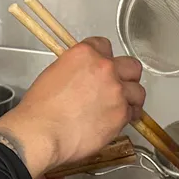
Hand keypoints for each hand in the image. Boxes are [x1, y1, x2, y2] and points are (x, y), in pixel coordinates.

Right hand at [0, 38, 143, 178]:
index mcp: (86, 54)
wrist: (43, 132)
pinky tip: (117, 119)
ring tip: (120, 105)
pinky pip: (132, 112)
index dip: (103, 57)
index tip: (100, 67)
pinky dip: (127, 116)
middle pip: (131, 66)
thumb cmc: (41, 108)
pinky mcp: (121, 114)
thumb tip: (83, 76)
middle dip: (126, 75)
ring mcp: (116, 91)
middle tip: (118, 84)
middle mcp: (105, 68)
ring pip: (137, 91)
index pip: (104, 45)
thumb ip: (76, 69)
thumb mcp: (54, 74)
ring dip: (130, 97)